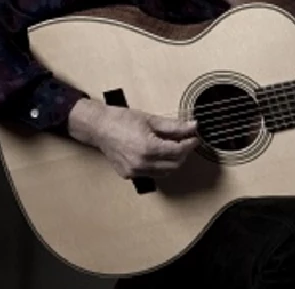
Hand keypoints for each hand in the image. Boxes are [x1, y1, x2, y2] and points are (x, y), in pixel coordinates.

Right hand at [68, 99, 199, 178]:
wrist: (99, 127)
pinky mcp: (129, 175)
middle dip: (183, 153)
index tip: (195, 137)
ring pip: (165, 172)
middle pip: (175, 164)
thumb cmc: (121, 120)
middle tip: (185, 140)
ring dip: (173, 161)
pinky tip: (158, 153)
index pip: (179, 151)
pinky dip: (160, 165)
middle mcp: (142, 163)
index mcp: (149, 148)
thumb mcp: (151, 120)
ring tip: (172, 146)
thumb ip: (175, 126)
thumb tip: (193, 126)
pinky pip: (152, 174)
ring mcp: (134, 171)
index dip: (190, 144)